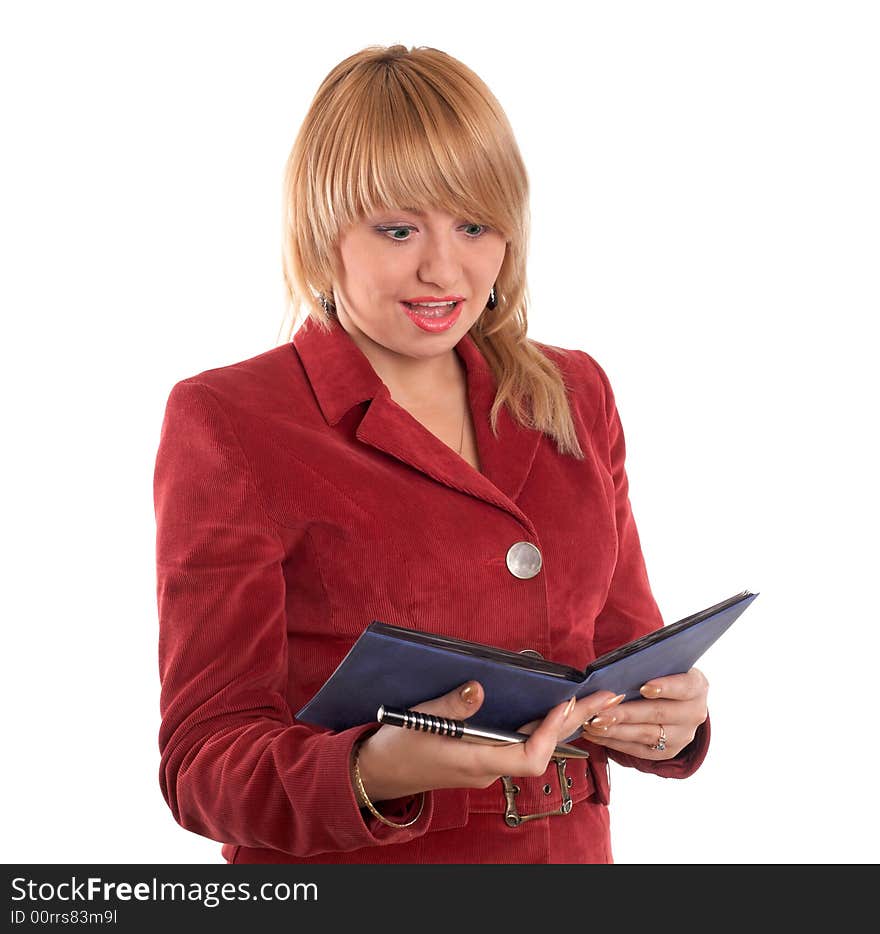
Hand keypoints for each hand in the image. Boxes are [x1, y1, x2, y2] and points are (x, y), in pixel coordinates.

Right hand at [355, 681, 626, 802]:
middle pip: (543, 749)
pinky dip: (541, 725)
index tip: (566, 701)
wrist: (378, 772)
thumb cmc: (397, 747)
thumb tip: (479, 688)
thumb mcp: (419, 720)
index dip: (552, 731)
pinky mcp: (482, 757)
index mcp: (476, 762)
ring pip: (535, 745)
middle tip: (605, 697)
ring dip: (563, 722)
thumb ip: (451, 705)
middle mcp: (488, 768)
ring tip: (590, 700)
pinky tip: (551, 709)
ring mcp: (487, 765)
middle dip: (575, 721)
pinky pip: (521, 743)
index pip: (529, 757)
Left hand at [579, 668, 708, 759]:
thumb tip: (616, 669)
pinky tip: (594, 734)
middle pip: (658, 713)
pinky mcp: (667, 752)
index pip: (683, 687)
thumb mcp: (664, 666)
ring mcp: (682, 736)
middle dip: (626, 713)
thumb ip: (648, 666)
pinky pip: (638, 749)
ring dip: (615, 730)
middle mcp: (694, 714)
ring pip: (645, 734)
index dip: (665, 687)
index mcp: (696, 687)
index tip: (643, 687)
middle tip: (600, 712)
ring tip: (592, 723)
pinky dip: (613, 741)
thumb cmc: (663, 675)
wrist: (678, 702)